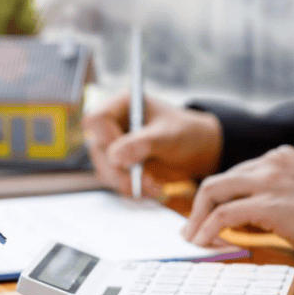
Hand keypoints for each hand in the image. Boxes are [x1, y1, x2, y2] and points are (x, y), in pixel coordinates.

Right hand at [82, 92, 223, 196]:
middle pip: (98, 148)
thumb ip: (143, 143)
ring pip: (104, 168)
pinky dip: (131, 188)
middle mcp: (113, 124)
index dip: (106, 138)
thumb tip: (115, 157)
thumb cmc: (185, 133)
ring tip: (153, 186)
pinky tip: (150, 189)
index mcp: (123, 105)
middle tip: (144, 181)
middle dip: (121, 169)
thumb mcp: (168, 136)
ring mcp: (113, 146)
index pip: (97, 119)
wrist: (196, 151)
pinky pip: (114, 180)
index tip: (126, 155)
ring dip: (127, 182)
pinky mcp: (118, 165)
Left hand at [182, 145, 293, 263]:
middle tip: (191, 229)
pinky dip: (207, 229)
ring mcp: (267, 181)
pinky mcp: (267, 204)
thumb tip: (237, 219)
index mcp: (280, 156)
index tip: (207, 216)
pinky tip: (203, 242)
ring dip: (197, 218)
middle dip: (199, 207)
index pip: (235, 174)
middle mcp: (270, 162)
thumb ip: (270, 196)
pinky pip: (223, 214)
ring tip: (192, 238)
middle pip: (218, 181)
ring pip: (213, 192)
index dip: (218, 198)